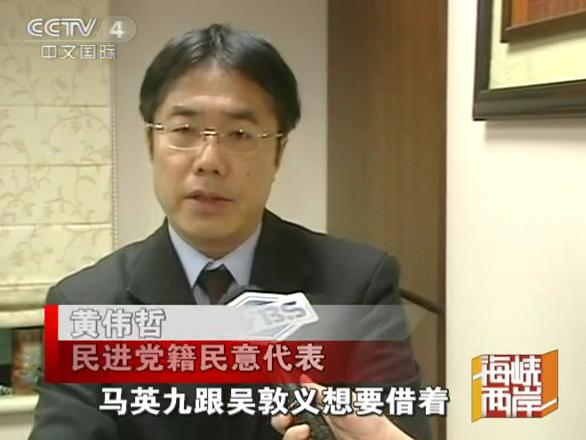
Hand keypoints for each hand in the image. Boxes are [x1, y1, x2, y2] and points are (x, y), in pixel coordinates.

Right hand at [271, 379, 413, 439]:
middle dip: (280, 420)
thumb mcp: (342, 400)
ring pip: (288, 438)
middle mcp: (314, 426)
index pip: (291, 406)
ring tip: (305, 430)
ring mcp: (315, 439)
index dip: (283, 405)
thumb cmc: (369, 422)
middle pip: (283, 425)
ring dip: (291, 434)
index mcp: (319, 409)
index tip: (284, 403)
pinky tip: (306, 438)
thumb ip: (320, 392)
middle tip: (289, 418)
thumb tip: (304, 378)